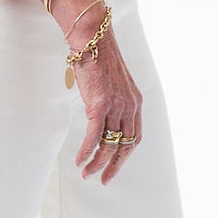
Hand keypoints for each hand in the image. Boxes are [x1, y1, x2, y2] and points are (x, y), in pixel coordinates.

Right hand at [61, 6, 141, 185]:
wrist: (91, 37)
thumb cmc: (97, 57)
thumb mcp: (110, 83)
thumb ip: (109, 101)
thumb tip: (97, 115)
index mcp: (135, 102)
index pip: (135, 137)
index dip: (125, 155)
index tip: (114, 167)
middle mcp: (130, 106)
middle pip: (125, 145)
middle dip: (113, 165)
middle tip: (103, 180)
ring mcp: (116, 106)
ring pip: (108, 143)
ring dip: (97, 162)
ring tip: (87, 174)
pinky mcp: (100, 104)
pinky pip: (94, 135)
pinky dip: (87, 151)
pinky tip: (80, 161)